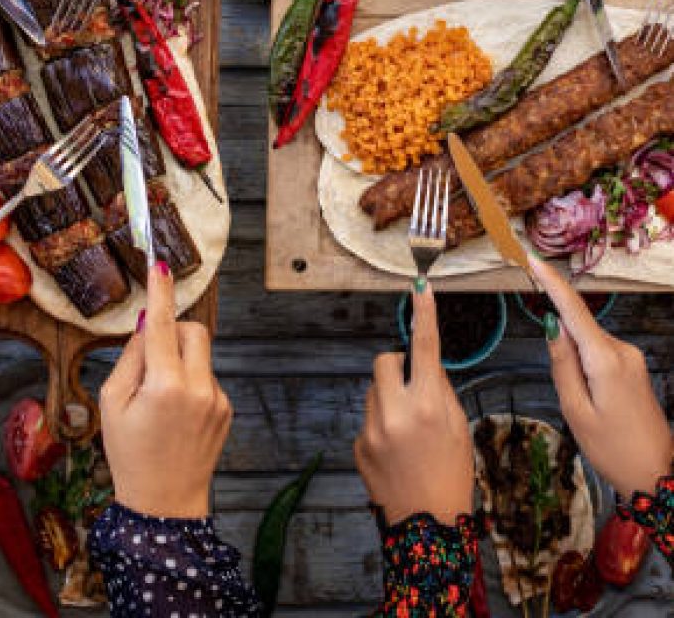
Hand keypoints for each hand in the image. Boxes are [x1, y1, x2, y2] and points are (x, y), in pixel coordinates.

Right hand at [99, 263, 231, 517]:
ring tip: (161, 400)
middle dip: (173, 332)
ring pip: (200, 354)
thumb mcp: (112, 405)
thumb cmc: (130, 455)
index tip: (160, 265)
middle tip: (151, 357)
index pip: (162, 325)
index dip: (160, 292)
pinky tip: (176, 415)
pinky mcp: (226, 408)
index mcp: (166, 386)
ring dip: (180, 361)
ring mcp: (217, 399)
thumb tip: (146, 325)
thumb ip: (130, 359)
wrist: (164, 505)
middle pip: (193, 330)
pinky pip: (207, 377)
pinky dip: (190, 383)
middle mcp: (198, 388)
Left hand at [354, 283, 473, 525]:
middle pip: (385, 360)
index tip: (420, 288)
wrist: (427, 528)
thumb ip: (439, 390)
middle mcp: (396, 412)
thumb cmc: (452, 475)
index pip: (425, 347)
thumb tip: (424, 364)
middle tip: (414, 389)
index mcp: (429, 406)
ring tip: (408, 432)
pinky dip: (381, 426)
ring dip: (389, 397)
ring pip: (374, 389)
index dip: (424, 314)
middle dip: (398, 367)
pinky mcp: (358, 444)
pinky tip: (396, 452)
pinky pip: (368, 418)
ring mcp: (372, 429)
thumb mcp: (459, 428)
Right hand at [529, 256, 671, 498]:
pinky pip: (598, 355)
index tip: (533, 259)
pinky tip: (594, 403)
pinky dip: (585, 369)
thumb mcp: (576, 410)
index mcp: (606, 360)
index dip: (551, 282)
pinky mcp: (632, 367)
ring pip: (587, 344)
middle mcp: (622, 351)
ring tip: (587, 410)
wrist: (656, 474)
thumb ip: (561, 364)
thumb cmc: (613, 449)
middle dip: (561, 348)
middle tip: (571, 396)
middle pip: (578, 329)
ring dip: (574, 365)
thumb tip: (552, 326)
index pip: (573, 310)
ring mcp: (630, 358)